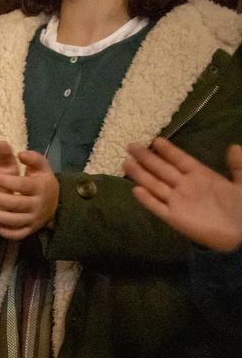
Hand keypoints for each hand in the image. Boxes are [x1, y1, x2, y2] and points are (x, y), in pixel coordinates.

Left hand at [0, 141, 58, 239]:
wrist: (56, 204)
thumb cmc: (43, 182)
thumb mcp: (42, 167)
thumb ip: (33, 158)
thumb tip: (21, 153)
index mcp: (41, 188)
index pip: (21, 185)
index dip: (4, 180)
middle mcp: (38, 206)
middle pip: (16, 204)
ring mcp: (34, 220)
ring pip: (14, 221)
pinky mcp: (29, 231)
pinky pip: (15, 234)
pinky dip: (2, 230)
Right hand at [125, 138, 241, 251]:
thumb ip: (237, 165)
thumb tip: (234, 146)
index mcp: (201, 176)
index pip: (180, 160)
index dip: (168, 150)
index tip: (155, 140)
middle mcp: (186, 186)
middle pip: (162, 170)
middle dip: (147, 158)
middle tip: (131, 146)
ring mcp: (178, 202)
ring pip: (155, 185)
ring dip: (141, 175)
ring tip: (126, 163)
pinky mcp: (175, 218)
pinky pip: (158, 207)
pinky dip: (147, 199)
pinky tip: (135, 190)